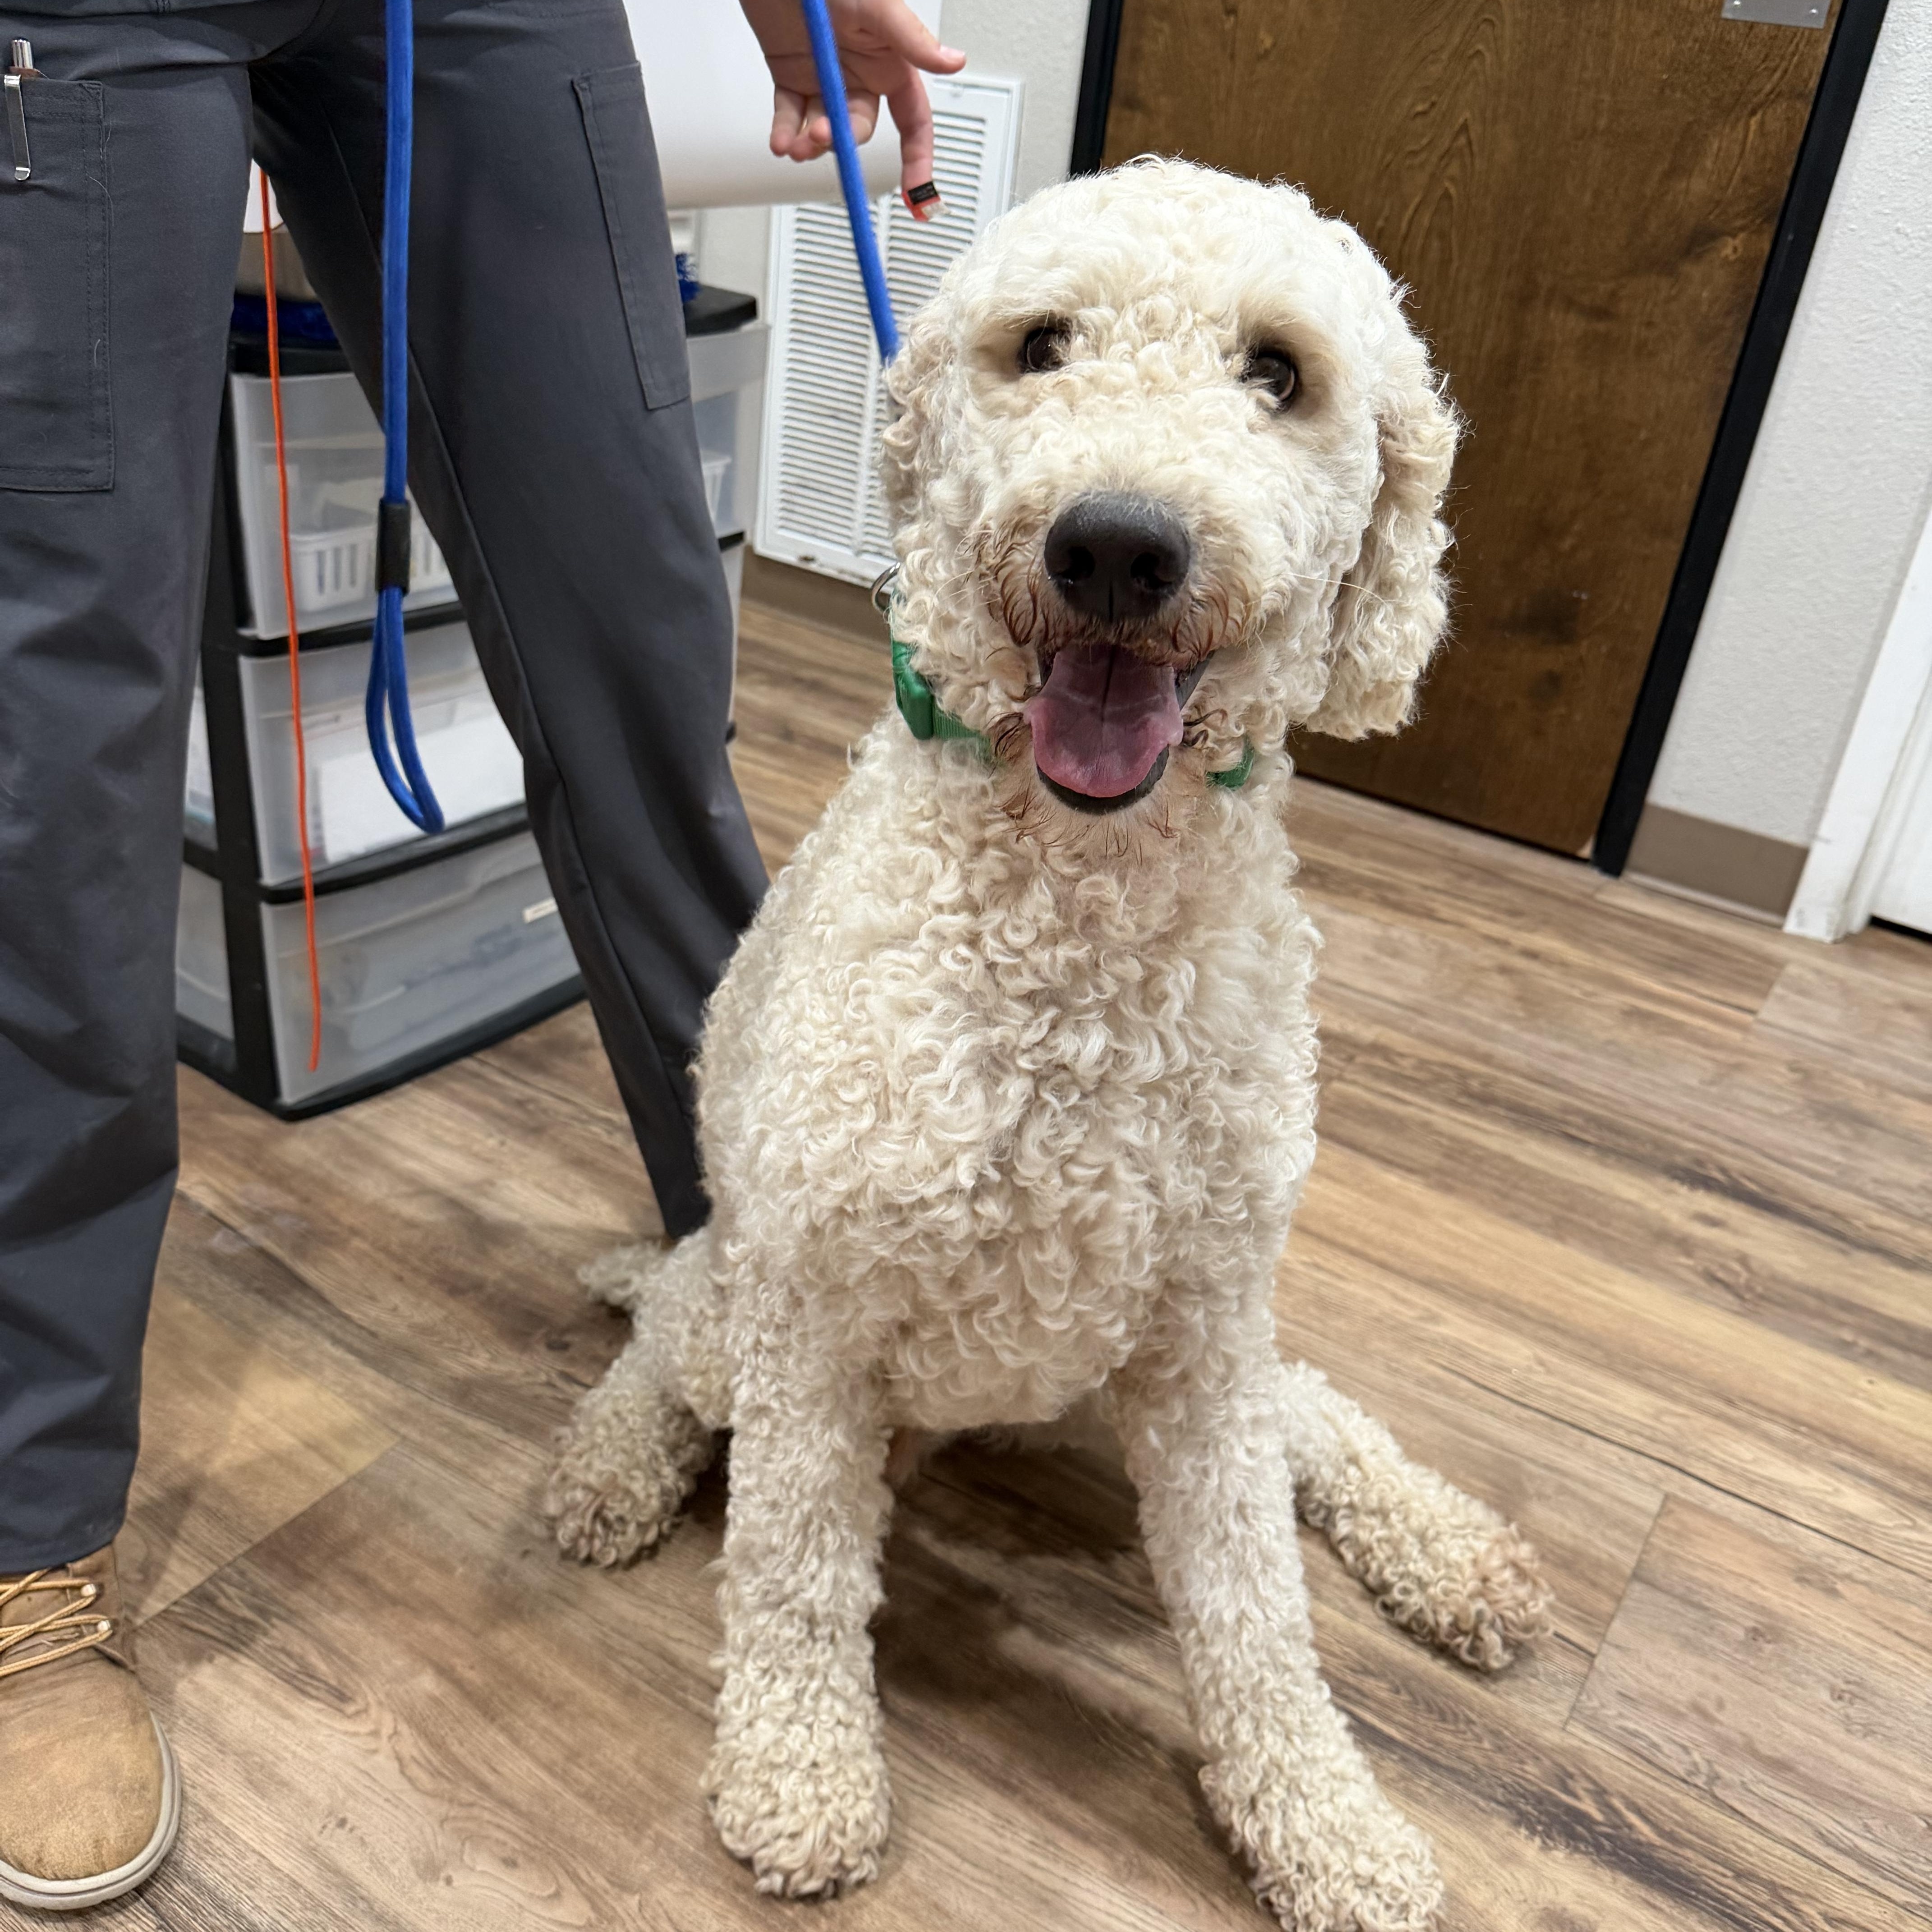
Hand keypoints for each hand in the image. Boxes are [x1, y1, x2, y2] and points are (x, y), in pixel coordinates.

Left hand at [738, 0, 965, 214]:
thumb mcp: (877, 6)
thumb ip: (911, 38)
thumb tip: (954, 62)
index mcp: (889, 63)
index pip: (913, 120)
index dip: (918, 158)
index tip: (916, 193)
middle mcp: (859, 75)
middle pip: (858, 129)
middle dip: (840, 140)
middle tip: (821, 136)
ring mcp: (825, 78)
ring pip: (823, 127)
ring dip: (809, 144)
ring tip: (794, 146)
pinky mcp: (791, 74)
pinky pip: (791, 115)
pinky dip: (785, 133)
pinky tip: (780, 143)